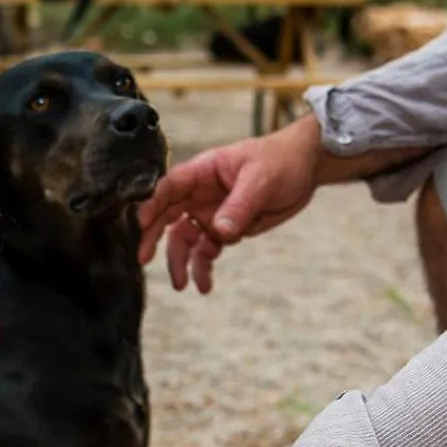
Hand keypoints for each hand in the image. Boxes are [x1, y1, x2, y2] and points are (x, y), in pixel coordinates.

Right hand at [135, 114, 323, 292]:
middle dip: (153, 238)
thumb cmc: (281, 160)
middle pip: (168, 216)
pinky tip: (204, 285)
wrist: (305, 169)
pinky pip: (207, 251)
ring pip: (185, 240)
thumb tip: (219, 232)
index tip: (141, 226)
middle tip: (144, 261)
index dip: (153, 205)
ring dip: (180, 261)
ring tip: (181, 285)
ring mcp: (211, 213)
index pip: (170, 188)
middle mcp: (201, 194)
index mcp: (204, 172)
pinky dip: (203, 268)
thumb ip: (239, 205)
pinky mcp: (225, 230)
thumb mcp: (261, 179)